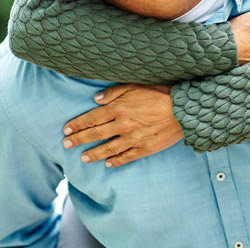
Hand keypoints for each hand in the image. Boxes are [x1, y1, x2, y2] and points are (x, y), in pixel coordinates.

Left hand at [62, 84, 182, 166]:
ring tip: (82, 158)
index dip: (78, 124)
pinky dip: (115, 161)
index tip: (66, 130)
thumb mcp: (136, 85)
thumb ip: (115, 92)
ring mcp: (133, 139)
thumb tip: (96, 99)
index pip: (92, 118)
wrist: (184, 109)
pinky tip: (107, 164)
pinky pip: (126, 157)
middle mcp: (123, 125)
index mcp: (119, 108)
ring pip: (108, 149)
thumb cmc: (161, 92)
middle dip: (79, 139)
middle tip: (66, 145)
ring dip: (93, 154)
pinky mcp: (144, 148)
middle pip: (96, 134)